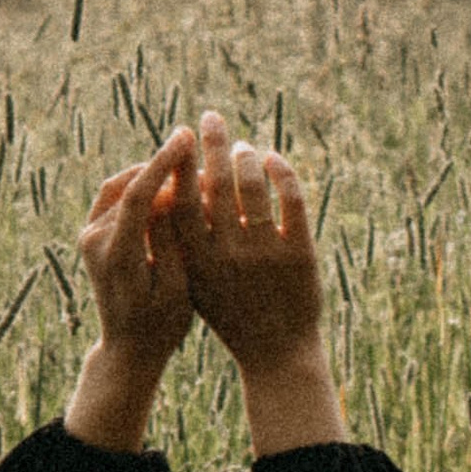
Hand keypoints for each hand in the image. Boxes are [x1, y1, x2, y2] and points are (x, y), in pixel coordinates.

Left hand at [77, 127, 197, 369]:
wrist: (128, 348)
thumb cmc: (162, 325)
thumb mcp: (178, 287)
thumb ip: (171, 240)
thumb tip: (169, 195)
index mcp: (116, 255)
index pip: (138, 195)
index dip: (163, 162)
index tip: (187, 137)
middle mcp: (94, 241)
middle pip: (130, 187)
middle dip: (165, 167)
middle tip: (200, 158)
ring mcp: (88, 235)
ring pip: (121, 187)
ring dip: (152, 174)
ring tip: (186, 168)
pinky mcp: (91, 234)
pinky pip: (115, 197)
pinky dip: (139, 185)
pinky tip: (166, 184)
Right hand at [180, 110, 323, 372]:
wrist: (276, 354)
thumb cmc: (229, 314)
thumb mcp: (196, 280)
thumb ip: (184, 239)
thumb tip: (171, 185)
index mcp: (195, 261)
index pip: (179, 197)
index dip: (178, 162)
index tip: (180, 137)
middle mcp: (228, 255)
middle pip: (217, 181)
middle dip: (212, 142)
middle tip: (209, 117)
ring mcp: (265, 253)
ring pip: (253, 183)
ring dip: (246, 156)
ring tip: (241, 147)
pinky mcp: (299, 253)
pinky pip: (291, 197)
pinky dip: (281, 170)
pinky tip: (273, 159)